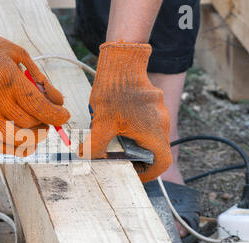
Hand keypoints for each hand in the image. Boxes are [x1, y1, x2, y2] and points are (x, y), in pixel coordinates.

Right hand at [0, 9, 69, 155]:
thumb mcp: (19, 55)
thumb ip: (41, 80)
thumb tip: (59, 103)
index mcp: (6, 80)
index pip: (39, 107)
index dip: (57, 116)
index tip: (64, 116)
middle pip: (29, 125)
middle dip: (45, 125)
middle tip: (48, 122)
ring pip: (15, 140)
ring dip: (32, 139)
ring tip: (38, 133)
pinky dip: (13, 147)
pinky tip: (23, 144)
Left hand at [79, 41, 171, 182]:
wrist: (121, 61)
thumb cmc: (114, 93)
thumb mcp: (101, 125)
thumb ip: (94, 146)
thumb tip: (87, 158)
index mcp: (155, 132)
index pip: (161, 162)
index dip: (148, 173)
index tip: (133, 173)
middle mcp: (161, 122)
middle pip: (153, 149)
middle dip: (135, 156)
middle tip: (117, 157)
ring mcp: (158, 110)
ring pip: (148, 134)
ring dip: (132, 141)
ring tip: (111, 137)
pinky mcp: (151, 101)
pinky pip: (145, 120)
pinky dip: (132, 127)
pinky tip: (113, 120)